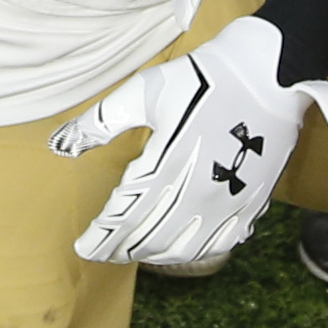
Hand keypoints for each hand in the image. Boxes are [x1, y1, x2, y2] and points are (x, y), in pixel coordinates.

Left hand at [62, 11, 327, 273]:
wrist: (267, 72)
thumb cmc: (202, 77)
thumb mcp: (144, 92)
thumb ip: (100, 122)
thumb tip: (59, 146)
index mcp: (166, 165)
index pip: (124, 216)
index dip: (101, 237)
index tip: (83, 246)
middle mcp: (196, 192)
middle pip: (149, 238)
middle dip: (120, 249)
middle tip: (102, 251)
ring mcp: (227, 202)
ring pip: (184, 248)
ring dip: (154, 254)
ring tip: (135, 250)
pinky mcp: (251, 202)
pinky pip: (220, 243)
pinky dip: (195, 252)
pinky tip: (182, 247)